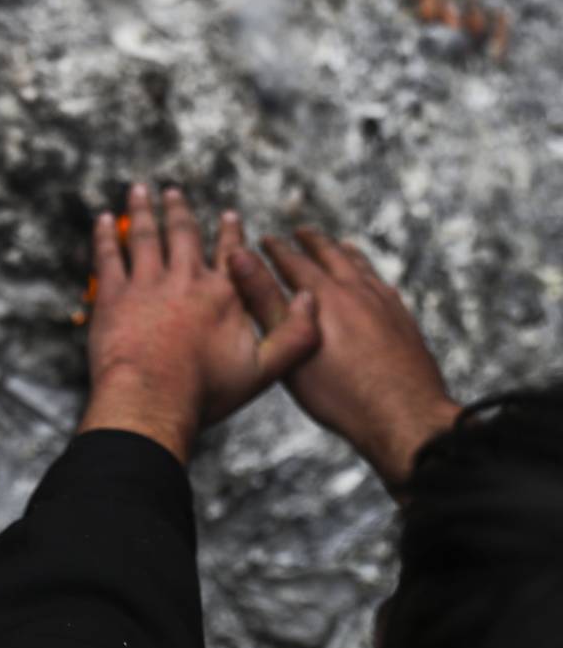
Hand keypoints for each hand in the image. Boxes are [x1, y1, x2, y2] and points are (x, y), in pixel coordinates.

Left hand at [80, 185, 321, 462]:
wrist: (152, 401)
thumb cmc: (206, 392)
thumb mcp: (265, 370)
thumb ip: (295, 336)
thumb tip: (311, 300)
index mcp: (224, 295)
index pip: (231, 253)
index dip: (230, 233)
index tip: (229, 215)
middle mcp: (186, 280)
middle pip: (183, 234)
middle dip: (178, 210)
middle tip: (172, 191)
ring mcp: (147, 285)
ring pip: (144, 236)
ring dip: (141, 210)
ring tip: (138, 191)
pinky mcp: (114, 296)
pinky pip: (108, 256)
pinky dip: (104, 235)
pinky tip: (102, 220)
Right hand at [227, 228, 459, 491]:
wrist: (405, 416)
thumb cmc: (340, 393)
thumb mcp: (291, 350)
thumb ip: (266, 304)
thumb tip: (242, 261)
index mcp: (326, 297)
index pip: (295, 262)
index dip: (276, 249)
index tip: (265, 238)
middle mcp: (357, 292)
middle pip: (332, 256)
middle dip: (313, 242)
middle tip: (301, 231)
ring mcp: (386, 305)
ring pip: (363, 268)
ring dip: (346, 253)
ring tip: (340, 245)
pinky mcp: (404, 321)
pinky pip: (385, 286)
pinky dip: (372, 275)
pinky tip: (375, 282)